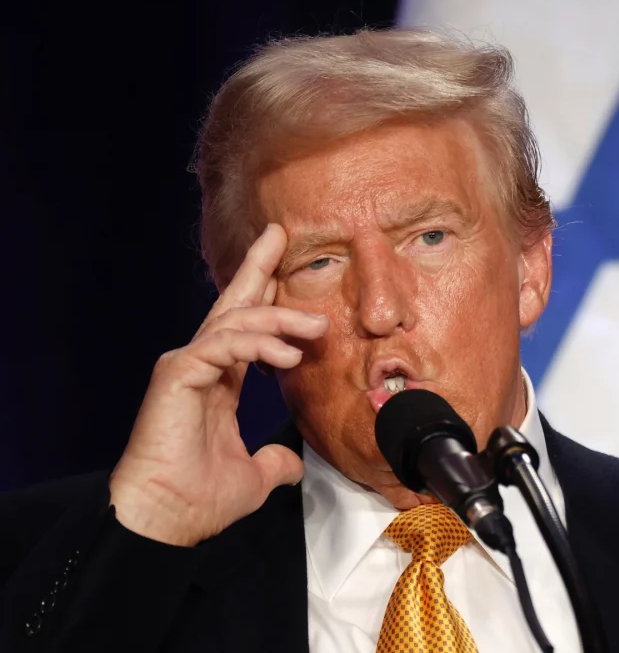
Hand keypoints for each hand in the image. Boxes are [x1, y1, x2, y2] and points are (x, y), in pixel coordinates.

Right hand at [108, 224, 327, 545]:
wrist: (166, 518)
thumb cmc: (197, 498)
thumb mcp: (254, 476)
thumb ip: (274, 463)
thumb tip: (292, 463)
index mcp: (217, 380)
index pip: (245, 327)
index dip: (265, 296)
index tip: (284, 268)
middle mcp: (200, 365)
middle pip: (233, 304)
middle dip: (257, 267)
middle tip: (280, 236)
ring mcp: (185, 366)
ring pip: (236, 322)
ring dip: (279, 319)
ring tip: (316, 328)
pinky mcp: (177, 375)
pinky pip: (222, 345)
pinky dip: (256, 344)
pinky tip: (286, 355)